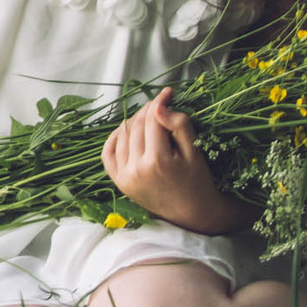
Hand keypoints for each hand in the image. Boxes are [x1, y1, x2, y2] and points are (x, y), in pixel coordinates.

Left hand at [101, 88, 235, 231]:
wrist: (191, 212)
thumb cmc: (197, 181)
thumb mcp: (194, 152)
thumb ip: (178, 126)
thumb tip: (158, 107)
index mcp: (158, 161)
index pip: (152, 120)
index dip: (159, 103)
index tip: (167, 93)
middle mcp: (136, 169)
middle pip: (135, 126)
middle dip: (147, 111)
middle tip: (159, 104)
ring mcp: (125, 177)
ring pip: (122, 136)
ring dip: (133, 121)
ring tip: (147, 116)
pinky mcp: (119, 182)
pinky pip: (108, 154)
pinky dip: (114, 139)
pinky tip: (124, 130)